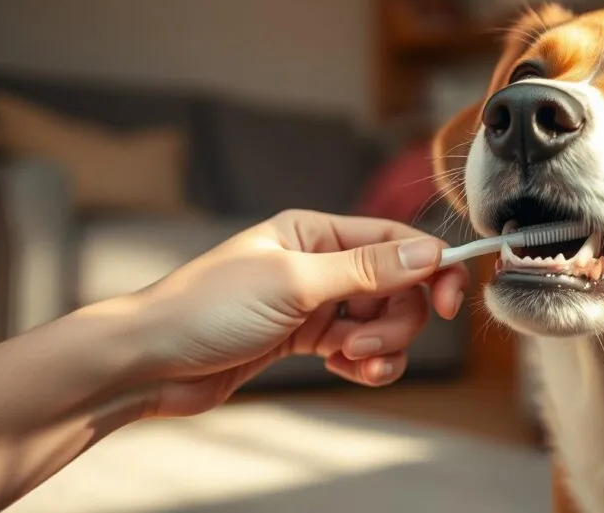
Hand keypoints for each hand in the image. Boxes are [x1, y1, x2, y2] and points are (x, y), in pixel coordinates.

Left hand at [123, 209, 468, 416]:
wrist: (151, 361)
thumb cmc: (206, 309)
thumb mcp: (294, 283)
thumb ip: (367, 270)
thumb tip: (429, 252)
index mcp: (316, 232)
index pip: (396, 240)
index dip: (431, 268)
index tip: (452, 301)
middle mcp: (320, 263)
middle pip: (397, 288)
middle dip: (392, 322)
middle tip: (360, 345)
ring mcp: (315, 303)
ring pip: (381, 322)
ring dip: (377, 347)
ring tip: (346, 360)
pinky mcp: (307, 339)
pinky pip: (359, 349)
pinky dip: (363, 363)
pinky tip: (344, 371)